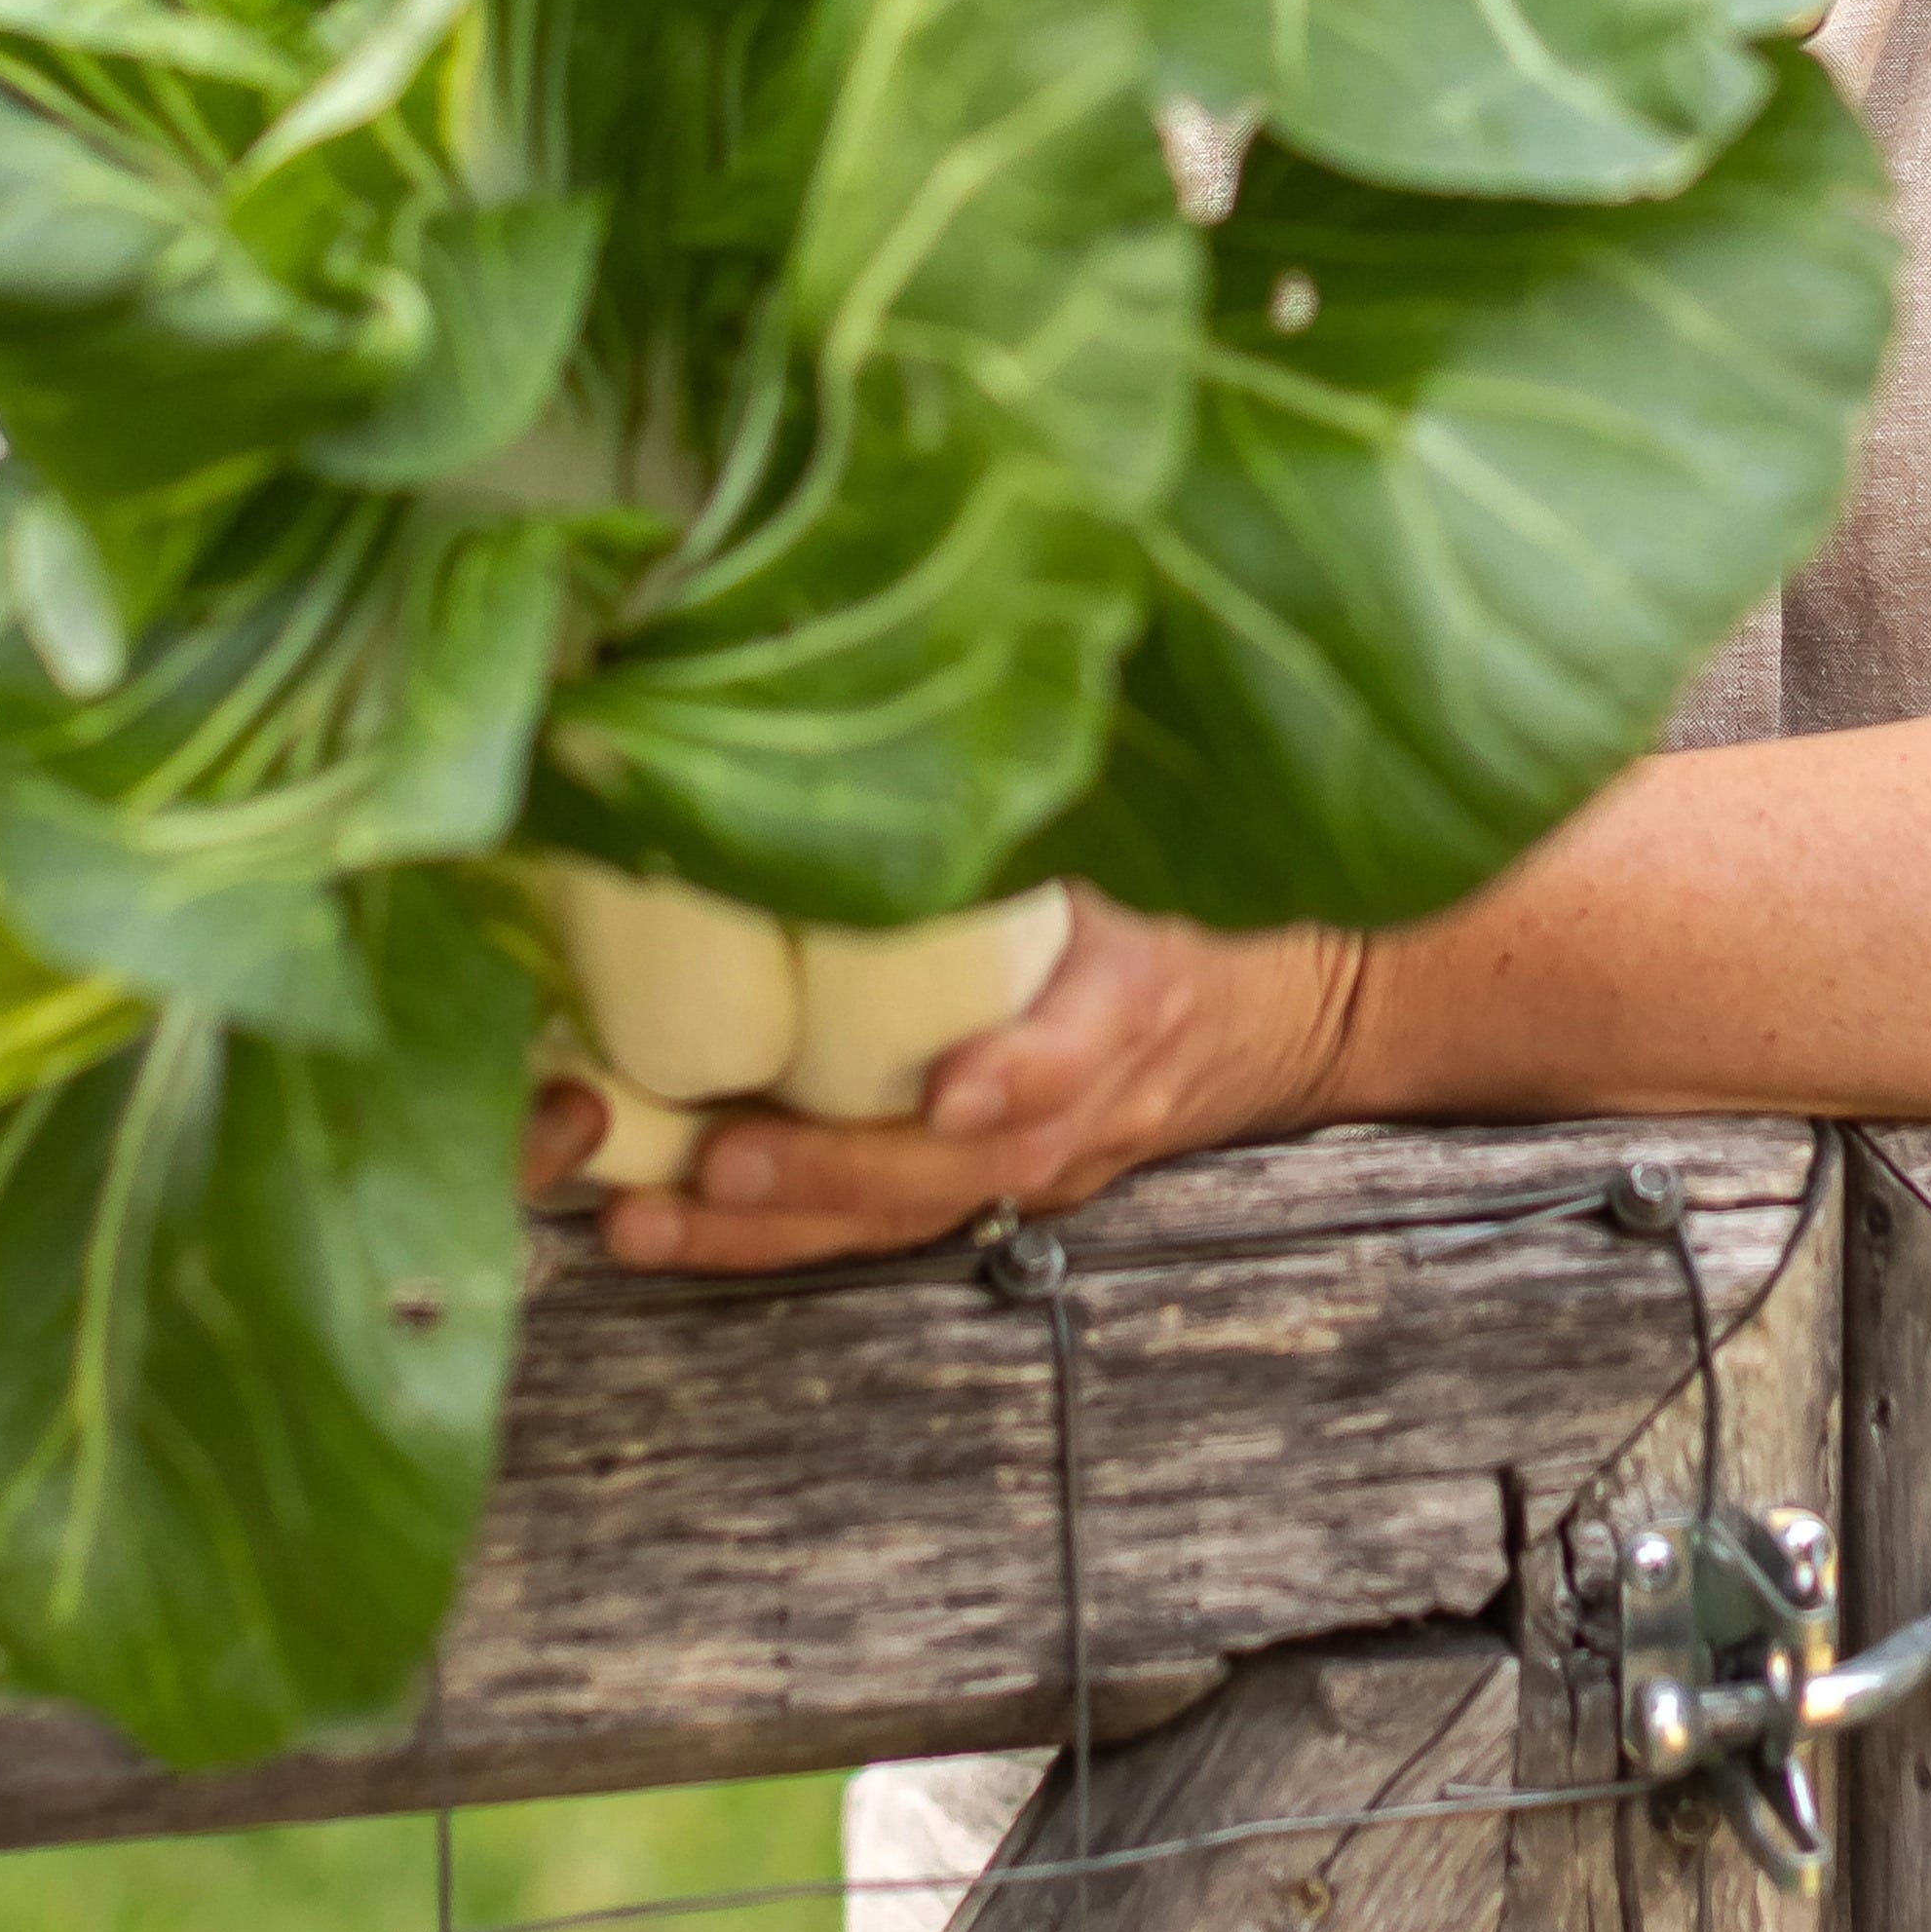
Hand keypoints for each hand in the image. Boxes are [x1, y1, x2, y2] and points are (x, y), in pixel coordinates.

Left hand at [528, 893, 1369, 1276]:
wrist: (1284, 1014)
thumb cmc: (1193, 905)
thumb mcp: (1152, 845)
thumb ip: (1058, 816)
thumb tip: (943, 695)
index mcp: (1128, 1001)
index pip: (1081, 1048)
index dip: (1018, 1074)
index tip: (952, 1090)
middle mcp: (1080, 1106)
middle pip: (958, 1165)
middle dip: (832, 1171)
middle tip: (719, 1161)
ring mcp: (1035, 1168)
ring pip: (898, 1218)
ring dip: (767, 1231)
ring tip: (646, 1222)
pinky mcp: (988, 1193)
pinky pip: (877, 1227)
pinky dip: (770, 1236)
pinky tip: (663, 1226)